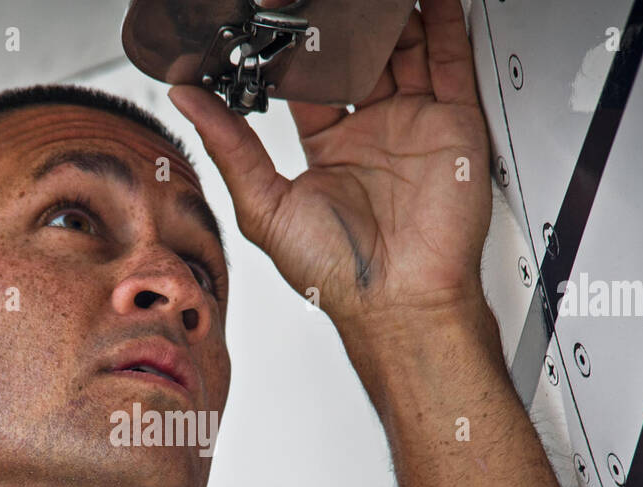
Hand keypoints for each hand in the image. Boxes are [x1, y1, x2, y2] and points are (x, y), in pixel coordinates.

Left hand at [168, 0, 491, 340]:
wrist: (399, 301)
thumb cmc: (337, 275)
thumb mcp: (265, 207)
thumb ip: (231, 147)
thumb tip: (188, 101)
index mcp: (328, 150)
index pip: (310, 80)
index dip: (294, 48)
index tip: (273, 19)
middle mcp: (372, 133)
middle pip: (358, 55)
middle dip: (341, 22)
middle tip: (320, 1)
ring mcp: (414, 124)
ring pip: (403, 47)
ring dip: (387, 15)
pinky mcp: (453, 122)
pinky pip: (450, 58)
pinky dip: (444, 21)